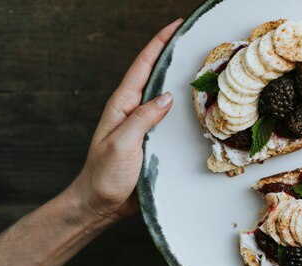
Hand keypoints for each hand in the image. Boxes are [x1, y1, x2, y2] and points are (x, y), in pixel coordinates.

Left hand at [67, 19, 182, 223]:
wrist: (100, 204)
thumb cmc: (105, 175)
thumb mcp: (122, 144)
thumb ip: (143, 119)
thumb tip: (167, 97)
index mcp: (122, 106)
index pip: (142, 67)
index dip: (158, 44)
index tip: (176, 26)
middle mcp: (133, 112)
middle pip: (154, 76)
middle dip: (172, 54)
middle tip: (193, 40)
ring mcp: (144, 127)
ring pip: (164, 97)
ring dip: (180, 81)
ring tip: (201, 67)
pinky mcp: (153, 142)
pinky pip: (171, 120)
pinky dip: (184, 108)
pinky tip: (198, 108)